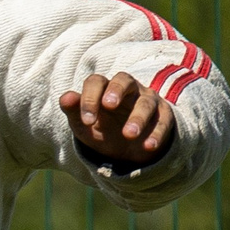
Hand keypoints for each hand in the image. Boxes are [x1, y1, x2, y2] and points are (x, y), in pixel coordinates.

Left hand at [60, 72, 175, 165]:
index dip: (89, 98)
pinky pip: (163, 120)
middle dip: (116, 90)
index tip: (86, 120)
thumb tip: (65, 98)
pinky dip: (157, 133)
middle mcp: (128, 89)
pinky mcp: (164, 115)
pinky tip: (148, 146)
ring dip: (138, 118)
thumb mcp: (83, 124)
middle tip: (109, 106)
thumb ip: (74, 111)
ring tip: (129, 134)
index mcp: (104, 88)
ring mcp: (148, 100)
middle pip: (124, 79)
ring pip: (146, 102)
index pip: (96, 82)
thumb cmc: (101, 129)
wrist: (125, 150)